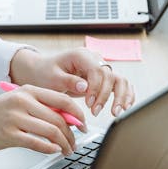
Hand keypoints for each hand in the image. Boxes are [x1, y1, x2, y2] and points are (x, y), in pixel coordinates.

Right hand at [0, 87, 79, 156]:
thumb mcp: (16, 102)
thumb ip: (39, 107)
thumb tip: (67, 120)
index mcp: (27, 90)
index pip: (63, 100)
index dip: (78, 114)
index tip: (83, 125)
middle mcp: (22, 101)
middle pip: (59, 118)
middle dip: (72, 135)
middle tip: (74, 144)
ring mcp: (15, 118)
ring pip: (51, 131)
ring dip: (63, 144)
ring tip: (65, 150)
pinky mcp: (8, 134)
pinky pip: (37, 143)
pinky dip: (49, 149)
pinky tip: (52, 151)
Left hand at [9, 47, 134, 117]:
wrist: (43, 71)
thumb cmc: (46, 73)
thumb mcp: (52, 77)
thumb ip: (68, 81)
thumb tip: (85, 86)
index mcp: (81, 55)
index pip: (97, 71)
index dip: (96, 89)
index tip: (89, 104)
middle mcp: (94, 59)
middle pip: (111, 76)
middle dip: (106, 96)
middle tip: (96, 112)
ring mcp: (100, 68)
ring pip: (120, 80)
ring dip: (121, 97)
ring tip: (116, 112)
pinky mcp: (103, 78)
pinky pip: (120, 85)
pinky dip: (125, 95)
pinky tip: (124, 107)